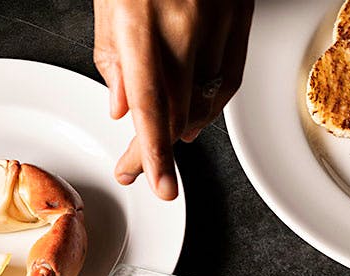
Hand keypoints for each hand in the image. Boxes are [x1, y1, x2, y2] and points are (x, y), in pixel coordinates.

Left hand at [93, 0, 253, 199]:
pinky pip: (226, 84)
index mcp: (142, 23)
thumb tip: (120, 106)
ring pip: (203, 104)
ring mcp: (217, 28)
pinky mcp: (238, 24)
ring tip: (160, 144)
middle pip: (176, 113)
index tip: (154, 183)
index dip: (152, 152)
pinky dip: (207, 108)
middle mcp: (184, 29)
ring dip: (181, 131)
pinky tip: (192, 118)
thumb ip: (112, 56)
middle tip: (138, 172)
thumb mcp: (111, 3)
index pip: (150, 104)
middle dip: (155, 152)